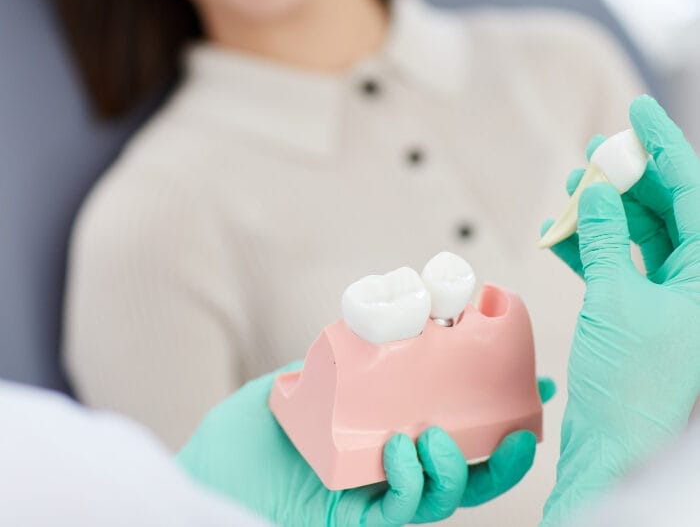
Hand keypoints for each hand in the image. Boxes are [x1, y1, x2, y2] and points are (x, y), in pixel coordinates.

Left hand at [177, 362, 554, 525]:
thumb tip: (389, 325)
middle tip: (526, 428)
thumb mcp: (309, 376)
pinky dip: (414, 480)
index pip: (453, 422)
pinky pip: (404, 511)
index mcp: (386, 431)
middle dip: (507, 452)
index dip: (495, 408)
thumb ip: (348, 354)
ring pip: (446, 497)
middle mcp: (390, 467)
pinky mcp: (358, 522)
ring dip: (457, 466)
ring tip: (435, 435)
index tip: (534, 380)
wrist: (209, 470)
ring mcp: (376, 497)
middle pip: (467, 468)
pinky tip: (402, 451)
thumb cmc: (252, 427)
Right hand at [540, 96, 699, 525]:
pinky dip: (590, 245)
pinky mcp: (636, 314)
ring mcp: (667, 299)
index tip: (638, 108)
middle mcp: (695, 285)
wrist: (614, 453)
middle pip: (668, 210)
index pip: (693, 193)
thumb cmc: (630, 386)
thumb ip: (607, 239)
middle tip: (599, 146)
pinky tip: (563, 230)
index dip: (665, 146)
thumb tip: (596, 192)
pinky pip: (617, 264)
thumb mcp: (616, 300)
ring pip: (640, 235)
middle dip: (631, 174)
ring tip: (575, 183)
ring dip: (604, 210)